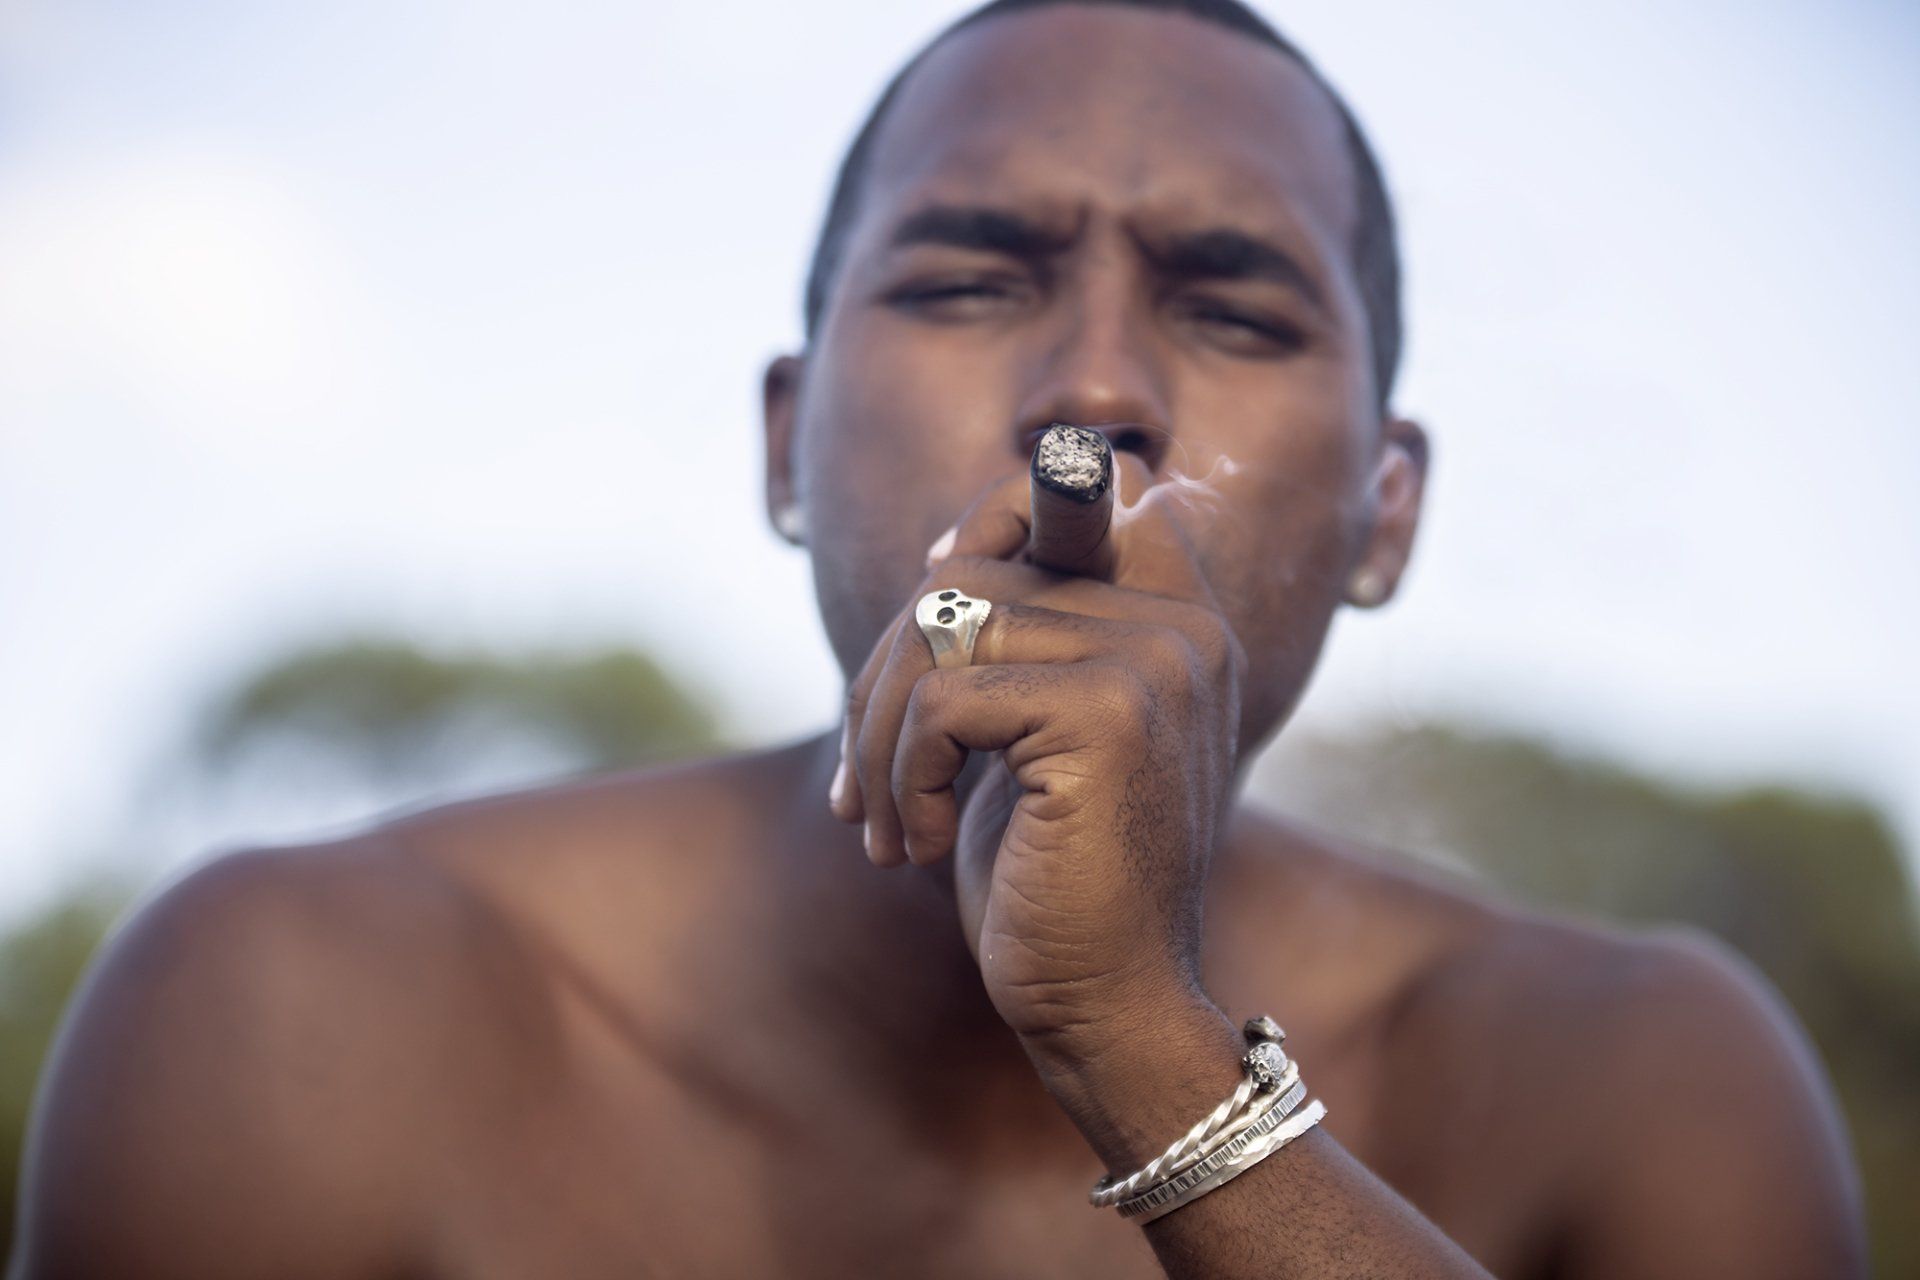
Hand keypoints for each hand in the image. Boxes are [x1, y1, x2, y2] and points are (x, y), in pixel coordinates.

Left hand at [828, 455, 1247, 1065]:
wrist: (1107, 1005)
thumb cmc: (1054, 878)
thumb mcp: (1030, 738)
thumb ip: (1017, 638)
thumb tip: (938, 552)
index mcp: (1178, 622)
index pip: (1089, 485)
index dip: (992, 520)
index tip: (932, 608)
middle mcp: (1182, 626)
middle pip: (973, 568)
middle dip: (887, 668)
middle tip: (868, 774)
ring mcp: (1153, 662)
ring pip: (942, 622)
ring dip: (879, 729)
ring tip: (883, 817)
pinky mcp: (1106, 714)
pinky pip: (941, 697)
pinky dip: (898, 776)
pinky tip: (913, 845)